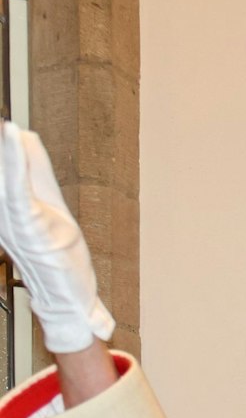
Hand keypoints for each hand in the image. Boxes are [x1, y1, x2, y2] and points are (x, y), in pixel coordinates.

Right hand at [0, 122, 113, 353]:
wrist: (68, 297)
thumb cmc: (57, 254)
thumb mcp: (49, 201)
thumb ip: (36, 170)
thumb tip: (25, 134)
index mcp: (1, 203)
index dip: (0, 144)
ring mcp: (10, 216)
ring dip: (0, 145)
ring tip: (0, 120)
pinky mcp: (26, 224)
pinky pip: (16, 187)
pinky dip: (14, 159)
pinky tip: (12, 133)